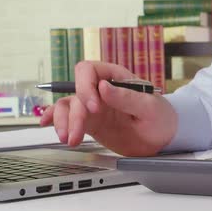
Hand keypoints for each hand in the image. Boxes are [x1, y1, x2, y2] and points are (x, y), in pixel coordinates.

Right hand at [40, 61, 177, 156]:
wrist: (165, 139)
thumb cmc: (163, 118)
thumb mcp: (150, 108)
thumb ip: (127, 98)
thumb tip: (104, 86)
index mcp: (117, 78)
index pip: (89, 71)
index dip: (86, 87)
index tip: (94, 107)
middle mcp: (102, 90)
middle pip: (75, 92)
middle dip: (74, 113)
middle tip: (78, 134)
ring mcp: (95, 107)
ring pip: (67, 106)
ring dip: (63, 121)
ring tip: (69, 139)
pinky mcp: (91, 123)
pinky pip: (68, 118)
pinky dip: (55, 120)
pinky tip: (46, 125)